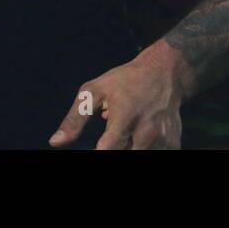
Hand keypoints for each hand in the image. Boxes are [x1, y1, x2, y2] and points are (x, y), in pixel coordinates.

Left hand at [49, 43, 186, 148]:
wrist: (165, 73)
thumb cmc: (125, 81)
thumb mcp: (94, 91)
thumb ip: (74, 119)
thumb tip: (55, 142)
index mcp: (125, 117)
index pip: (107, 151)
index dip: (98, 152)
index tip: (95, 147)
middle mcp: (147, 131)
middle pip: (123, 154)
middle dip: (114, 147)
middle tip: (114, 131)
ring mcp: (163, 140)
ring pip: (137, 154)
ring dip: (128, 147)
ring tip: (128, 128)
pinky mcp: (173, 144)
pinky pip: (152, 153)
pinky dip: (142, 146)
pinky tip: (141, 132)